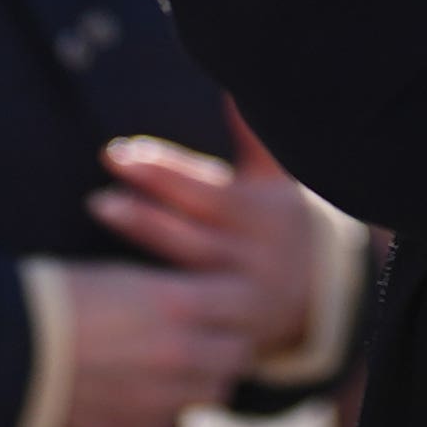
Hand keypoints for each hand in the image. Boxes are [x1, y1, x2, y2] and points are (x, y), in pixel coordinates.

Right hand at [53, 264, 252, 426]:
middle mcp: (180, 353)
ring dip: (207, 377)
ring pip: (216, 391)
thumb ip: (174, 293)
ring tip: (181, 363)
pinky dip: (174, 404)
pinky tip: (149, 386)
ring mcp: (162, 396)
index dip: (235, 298)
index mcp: (177, 304)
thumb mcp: (125, 277)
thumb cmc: (61, 300)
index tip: (222, 296)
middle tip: (210, 333)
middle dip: (229, 341)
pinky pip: (178, 418)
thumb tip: (202, 300)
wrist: (9, 351)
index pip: (244, 302)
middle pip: (239, 353)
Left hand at [91, 113, 318, 363]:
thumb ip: (253, 139)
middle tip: (100, 190)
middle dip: (145, 208)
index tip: (120, 153)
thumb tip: (233, 90)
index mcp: (263, 215)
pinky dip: (151, 304)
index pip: (206, 191)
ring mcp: (240, 301)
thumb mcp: (278, 180)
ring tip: (102, 210)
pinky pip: (185, 319)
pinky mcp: (228, 337)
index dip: (163, 171)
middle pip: (191, 232)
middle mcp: (253, 258)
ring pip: (186, 273)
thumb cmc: (285, 224)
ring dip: (144, 242)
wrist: (326, 298)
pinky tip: (116, 289)